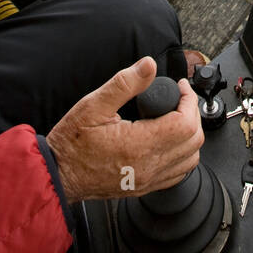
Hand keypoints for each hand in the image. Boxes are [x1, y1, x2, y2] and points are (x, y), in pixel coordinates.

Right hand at [46, 57, 204, 202]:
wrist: (59, 174)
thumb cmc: (72, 144)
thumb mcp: (93, 105)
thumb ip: (124, 83)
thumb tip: (148, 65)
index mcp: (139, 145)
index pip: (185, 123)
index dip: (188, 99)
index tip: (180, 87)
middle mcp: (149, 166)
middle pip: (193, 140)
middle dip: (192, 113)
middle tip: (179, 97)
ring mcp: (148, 180)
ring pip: (190, 159)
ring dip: (190, 135)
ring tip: (176, 116)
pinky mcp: (145, 187)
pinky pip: (178, 173)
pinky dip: (183, 154)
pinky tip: (170, 140)